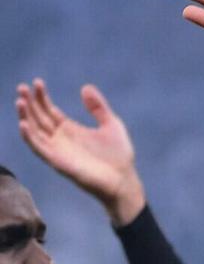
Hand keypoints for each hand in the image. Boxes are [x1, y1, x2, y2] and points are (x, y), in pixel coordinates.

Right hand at [14, 80, 146, 225]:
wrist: (123, 181)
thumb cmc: (118, 156)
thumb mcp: (111, 124)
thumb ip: (98, 107)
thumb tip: (85, 87)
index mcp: (70, 130)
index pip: (49, 110)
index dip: (41, 97)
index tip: (37, 82)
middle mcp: (60, 139)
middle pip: (38, 118)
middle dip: (29, 102)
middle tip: (22, 86)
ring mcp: (57, 150)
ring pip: (34, 131)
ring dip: (25, 116)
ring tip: (20, 101)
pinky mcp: (57, 162)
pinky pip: (39, 148)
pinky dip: (29, 136)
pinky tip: (24, 123)